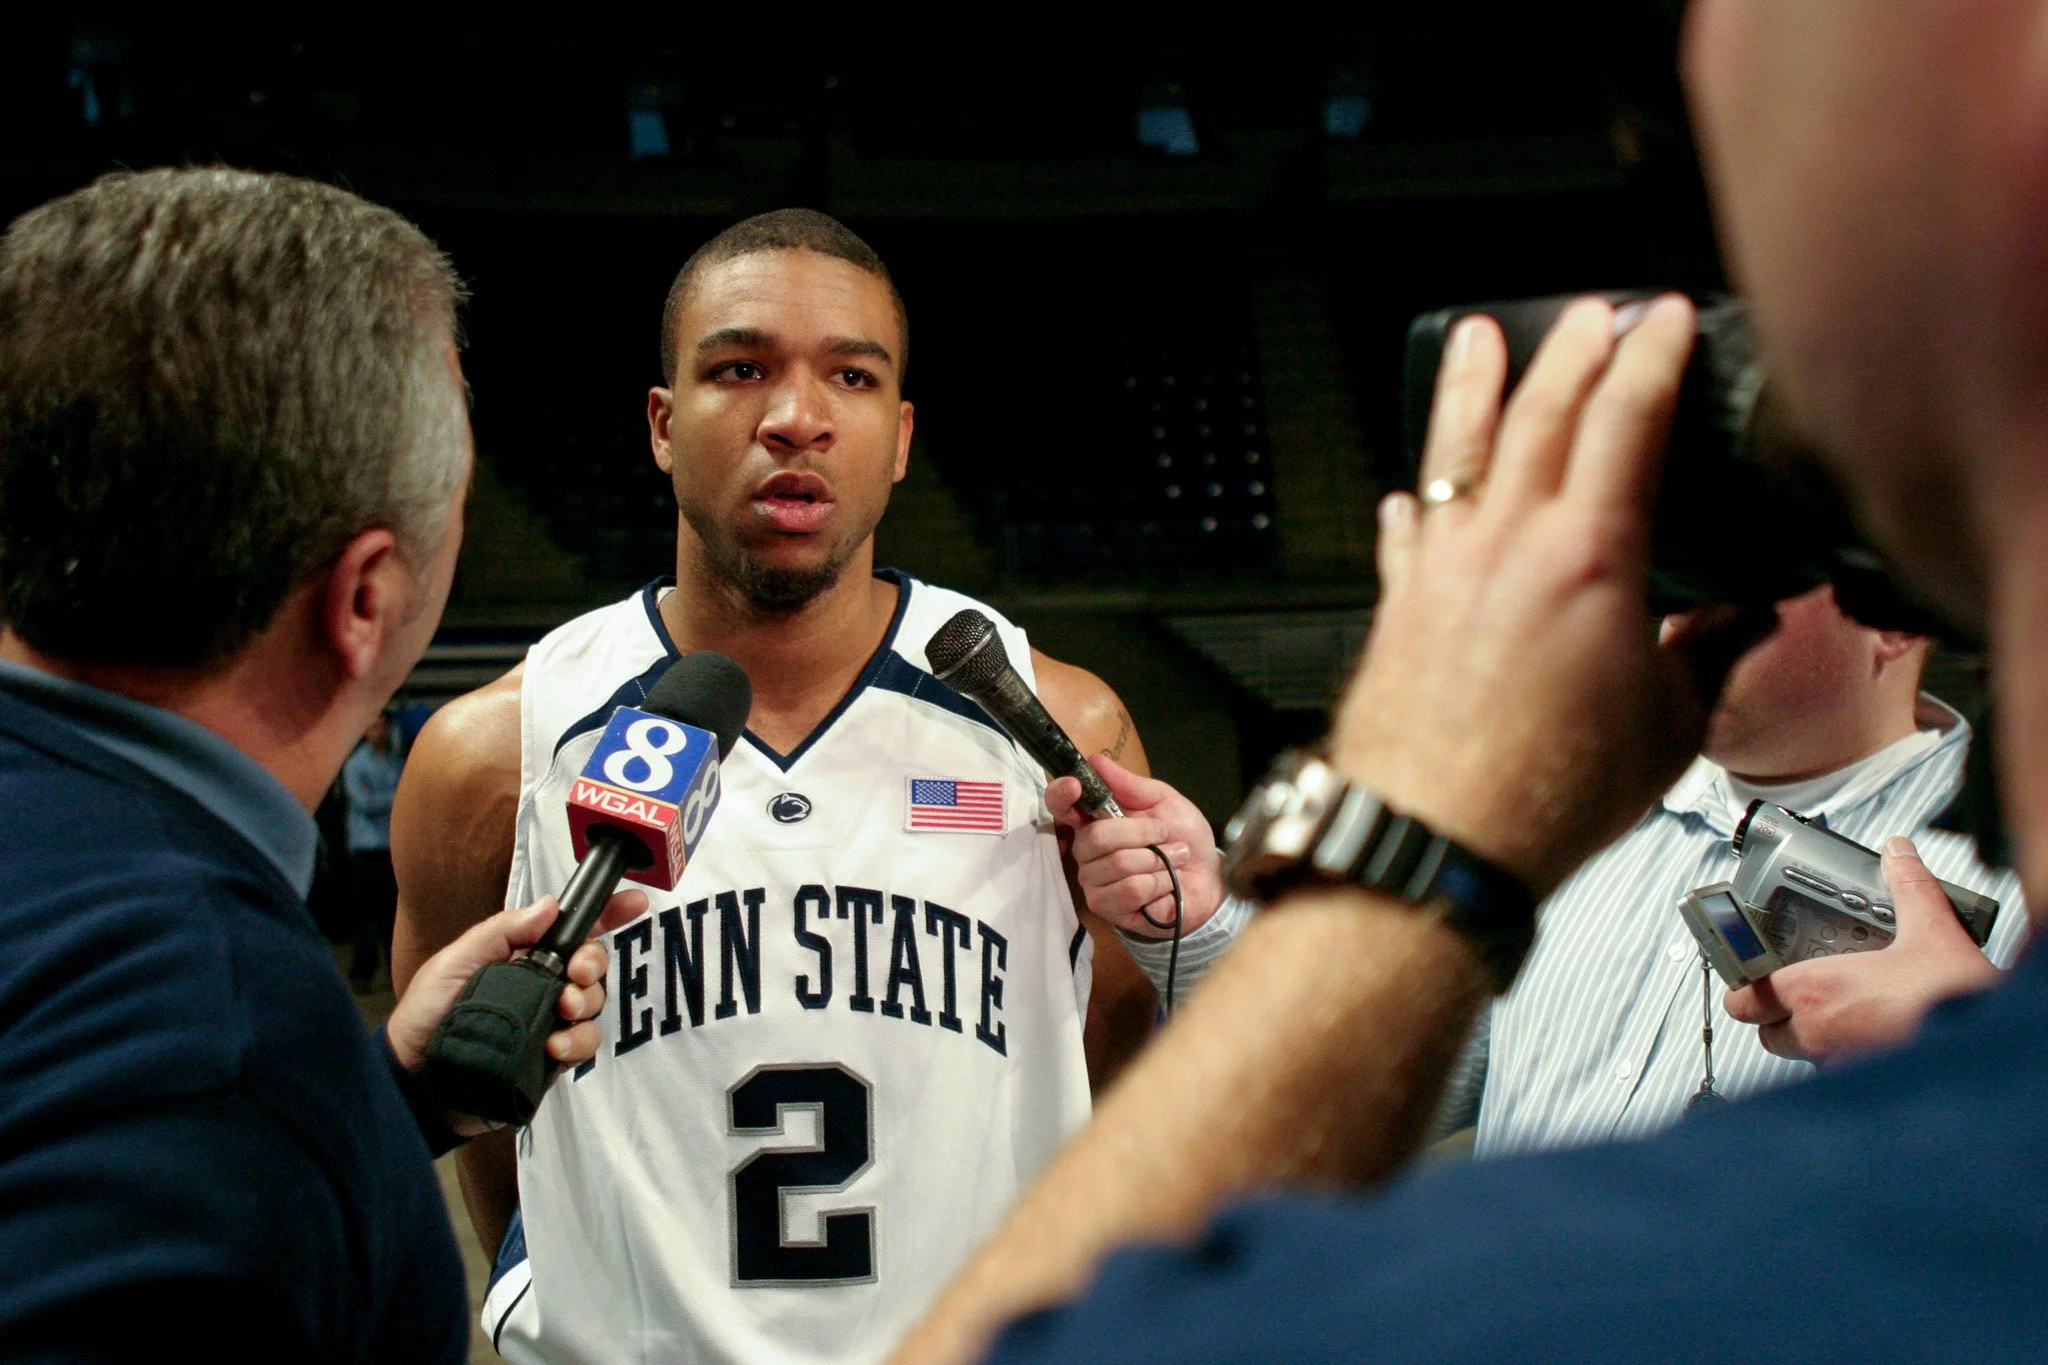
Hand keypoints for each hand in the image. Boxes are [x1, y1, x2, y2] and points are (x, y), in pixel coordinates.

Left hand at [384, 890, 647, 1093]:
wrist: (414, 1082)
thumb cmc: (426, 1015)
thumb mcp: (455, 962)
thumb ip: (501, 932)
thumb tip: (550, 906)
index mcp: (521, 958)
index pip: (570, 931)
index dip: (605, 914)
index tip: (634, 902)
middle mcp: (541, 987)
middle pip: (591, 966)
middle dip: (594, 963)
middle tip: (577, 973)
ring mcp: (548, 1023)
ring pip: (594, 1005)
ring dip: (588, 1002)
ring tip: (563, 1010)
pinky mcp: (550, 1060)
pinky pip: (584, 1045)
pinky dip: (577, 1041)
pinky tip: (554, 1044)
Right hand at [1048, 754, 1224, 937]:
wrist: (1207, 879)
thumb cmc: (1183, 837)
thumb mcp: (1163, 801)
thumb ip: (1130, 784)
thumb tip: (1095, 761)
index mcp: (1094, 819)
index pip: (1060, 805)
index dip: (1061, 795)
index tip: (1076, 786)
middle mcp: (1086, 850)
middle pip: (1094, 838)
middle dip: (1141, 832)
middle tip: (1165, 834)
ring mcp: (1094, 881)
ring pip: (1117, 864)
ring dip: (1157, 859)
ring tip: (1173, 859)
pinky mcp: (1108, 907)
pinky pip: (1130, 889)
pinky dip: (1159, 882)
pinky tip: (1167, 883)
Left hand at [1329, 297, 1770, 895]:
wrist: (1430, 836)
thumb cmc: (1542, 792)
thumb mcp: (1668, 726)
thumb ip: (1708, 656)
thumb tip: (1743, 621)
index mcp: (1588, 555)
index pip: (1626, 419)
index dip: (1651, 356)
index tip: (1663, 318)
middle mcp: (1505, 543)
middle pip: (1540, 413)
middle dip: (1571, 350)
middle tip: (1590, 313)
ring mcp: (1441, 569)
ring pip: (1455, 451)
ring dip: (1469, 387)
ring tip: (1473, 341)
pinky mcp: (1397, 607)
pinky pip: (1405, 536)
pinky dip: (1412, 507)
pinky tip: (1405, 497)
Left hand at [1724, 837, 1998, 1063]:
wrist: (1991, 1054)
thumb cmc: (1954, 1000)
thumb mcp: (1931, 931)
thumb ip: (1908, 888)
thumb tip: (1899, 854)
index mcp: (1815, 991)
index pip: (1744, 1001)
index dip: (1746, 991)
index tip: (1757, 980)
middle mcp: (1817, 1034)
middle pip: (1767, 1035)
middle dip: (1779, 1018)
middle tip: (1805, 996)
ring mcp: (1839, 1066)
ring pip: (1802, 1057)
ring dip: (1813, 1038)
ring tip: (1845, 1013)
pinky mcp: (1866, 1087)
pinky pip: (1838, 1074)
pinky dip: (1846, 1058)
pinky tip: (1874, 1037)